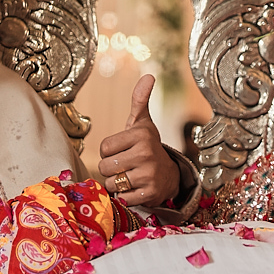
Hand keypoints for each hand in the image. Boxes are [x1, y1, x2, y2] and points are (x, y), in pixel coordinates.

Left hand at [99, 74, 179, 207]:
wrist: (169, 174)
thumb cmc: (148, 146)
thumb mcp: (142, 123)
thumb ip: (139, 100)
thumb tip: (149, 75)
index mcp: (140, 134)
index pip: (104, 148)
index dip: (110, 152)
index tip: (123, 150)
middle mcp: (146, 153)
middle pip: (105, 167)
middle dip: (111, 169)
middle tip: (126, 166)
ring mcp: (149, 175)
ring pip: (112, 183)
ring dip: (117, 184)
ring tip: (130, 177)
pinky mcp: (150, 194)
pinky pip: (123, 198)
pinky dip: (126, 197)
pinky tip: (136, 189)